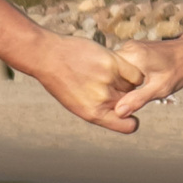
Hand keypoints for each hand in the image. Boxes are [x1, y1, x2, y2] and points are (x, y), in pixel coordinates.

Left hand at [24, 32, 146, 133]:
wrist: (47, 56)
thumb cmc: (60, 80)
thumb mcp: (76, 104)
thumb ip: (98, 108)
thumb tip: (121, 111)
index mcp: (94, 114)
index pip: (129, 126)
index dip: (129, 119)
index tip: (124, 110)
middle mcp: (102, 100)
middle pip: (130, 103)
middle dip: (124, 97)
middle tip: (112, 85)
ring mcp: (108, 80)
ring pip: (132, 87)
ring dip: (126, 82)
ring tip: (108, 74)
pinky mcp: (112, 62)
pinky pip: (135, 74)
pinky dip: (131, 73)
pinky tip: (119, 68)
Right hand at [112, 6, 182, 117]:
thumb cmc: (179, 70)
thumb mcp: (160, 88)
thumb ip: (139, 99)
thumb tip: (118, 112)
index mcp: (132, 55)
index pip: (108, 76)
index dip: (111, 92)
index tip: (116, 104)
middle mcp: (128, 48)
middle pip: (110, 73)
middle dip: (116, 88)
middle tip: (125, 102)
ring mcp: (130, 47)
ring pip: (116, 70)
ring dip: (121, 83)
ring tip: (132, 94)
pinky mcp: (134, 49)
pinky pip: (124, 67)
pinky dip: (127, 77)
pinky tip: (136, 86)